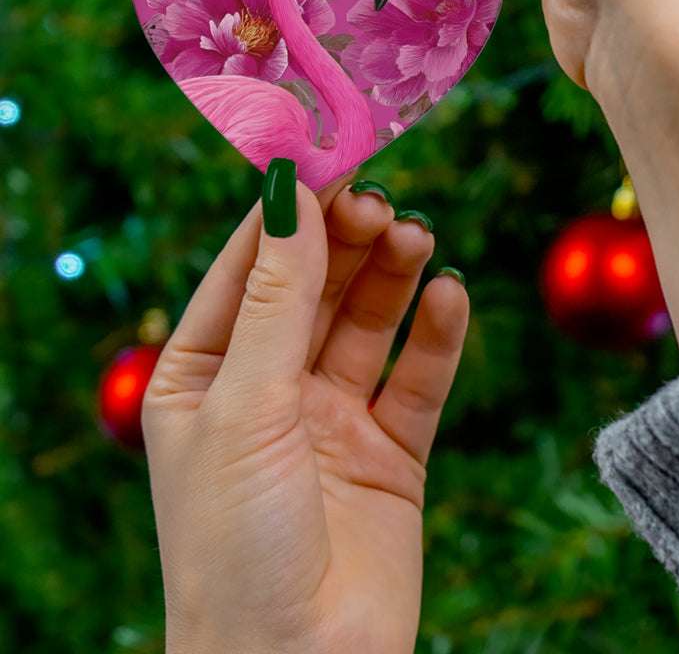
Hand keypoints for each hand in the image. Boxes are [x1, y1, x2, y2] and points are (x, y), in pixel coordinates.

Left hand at [143, 177, 468, 653]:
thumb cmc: (235, 545)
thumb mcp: (245, 405)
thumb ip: (277, 298)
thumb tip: (288, 192)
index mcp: (204, 376)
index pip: (248, 269)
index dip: (288, 213)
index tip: (329, 157)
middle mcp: (268, 390)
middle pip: (316, 288)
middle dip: (348, 241)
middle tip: (383, 203)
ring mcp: (332, 420)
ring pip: (369, 323)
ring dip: (394, 276)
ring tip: (418, 238)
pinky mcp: (391, 452)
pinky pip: (418, 378)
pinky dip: (437, 334)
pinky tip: (450, 295)